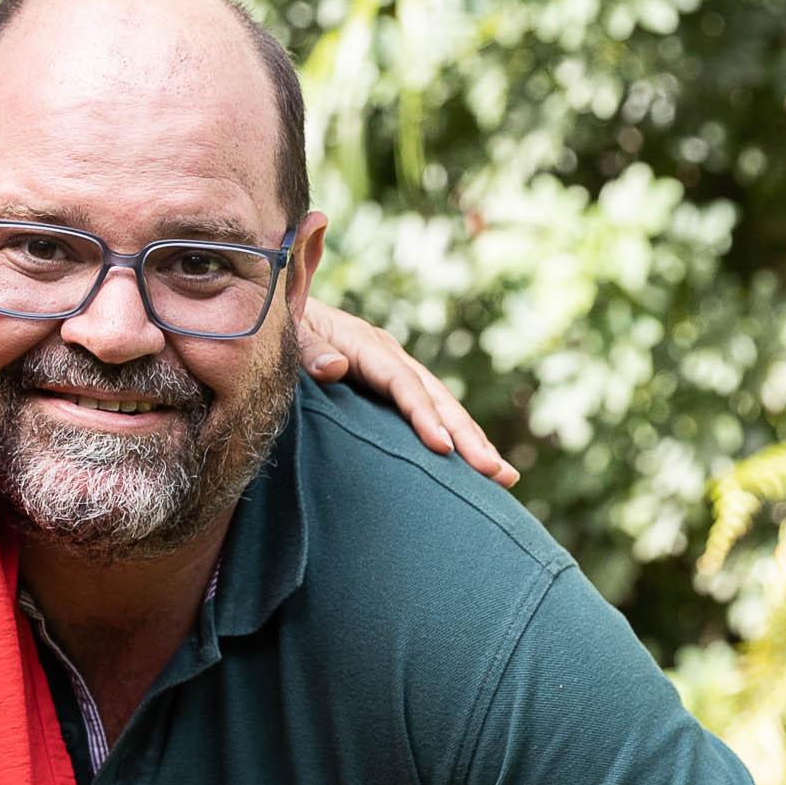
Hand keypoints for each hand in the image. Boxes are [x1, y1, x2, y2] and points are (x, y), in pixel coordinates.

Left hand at [299, 299, 516, 487]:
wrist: (281, 307)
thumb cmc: (282, 326)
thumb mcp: (290, 333)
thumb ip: (308, 349)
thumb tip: (334, 368)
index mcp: (367, 346)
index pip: (403, 384)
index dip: (423, 415)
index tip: (442, 447)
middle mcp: (390, 356)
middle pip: (437, 398)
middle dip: (468, 436)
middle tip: (495, 473)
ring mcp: (395, 369)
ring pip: (443, 406)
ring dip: (474, 441)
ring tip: (504, 477)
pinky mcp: (392, 382)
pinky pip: (431, 410)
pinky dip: (456, 435)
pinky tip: (475, 463)